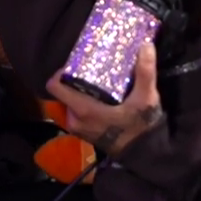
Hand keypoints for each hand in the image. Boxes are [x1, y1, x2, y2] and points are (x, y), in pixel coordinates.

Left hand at [49, 43, 164, 157]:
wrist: (145, 155)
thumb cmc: (141, 127)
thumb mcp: (146, 99)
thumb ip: (145, 72)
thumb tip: (146, 45)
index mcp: (82, 109)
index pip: (54, 86)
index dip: (60, 73)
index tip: (74, 64)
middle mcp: (74, 119)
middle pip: (63, 92)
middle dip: (73, 81)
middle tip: (89, 70)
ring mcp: (78, 128)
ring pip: (70, 102)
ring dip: (79, 93)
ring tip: (96, 82)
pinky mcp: (84, 133)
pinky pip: (76, 113)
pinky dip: (84, 104)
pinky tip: (100, 98)